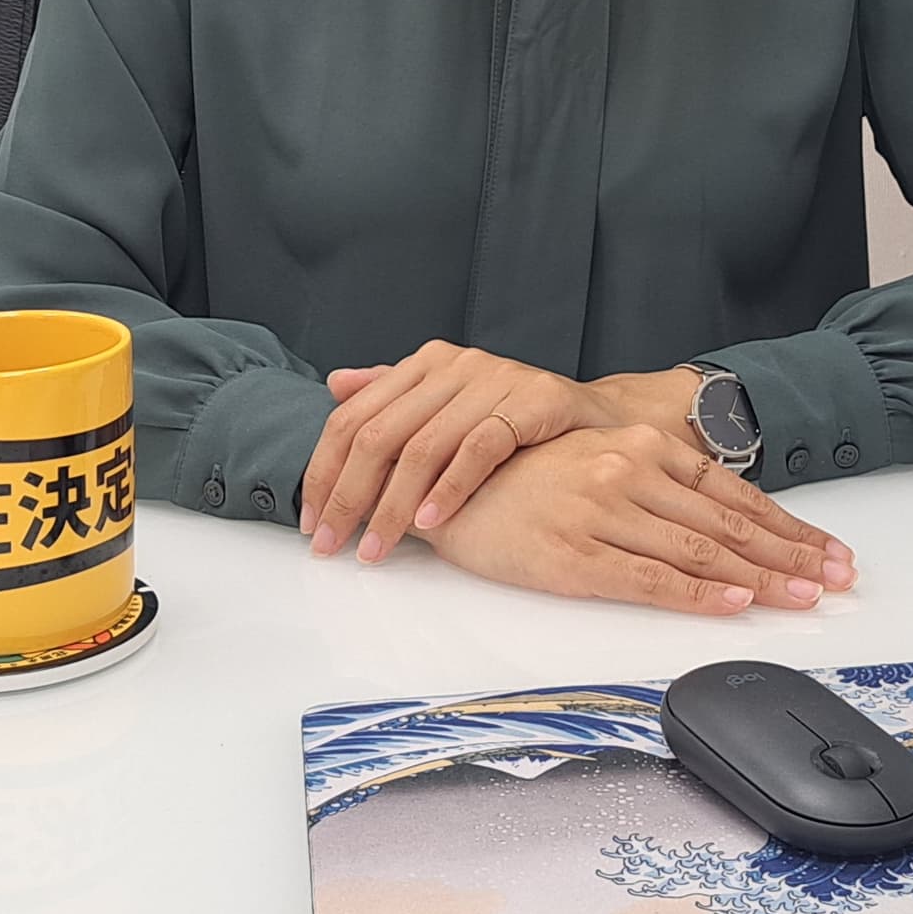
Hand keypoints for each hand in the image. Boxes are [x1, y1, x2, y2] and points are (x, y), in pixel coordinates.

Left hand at [303, 342, 609, 558]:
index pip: (353, 418)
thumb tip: (334, 384)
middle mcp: (454, 364)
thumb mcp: (451, 405)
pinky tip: (429, 523)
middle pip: (378, 434)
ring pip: (422, 447)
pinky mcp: (533, 400)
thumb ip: (394, 396)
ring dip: (392, 507)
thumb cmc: (519, 421)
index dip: (324, 472)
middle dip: (348, 497)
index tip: (312, 524)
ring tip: (376, 550)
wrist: (600, 419)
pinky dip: (450, 488)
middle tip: (331, 546)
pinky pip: (480, 448)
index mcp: (425, 363)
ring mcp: (494, 378)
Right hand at [414, 425, 856, 614]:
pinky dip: (697, 592)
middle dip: (792, 556)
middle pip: (729, 523)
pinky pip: (649, 578)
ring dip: (761, 578)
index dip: (788, 527)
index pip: (732, 493)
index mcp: (641, 447)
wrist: (444, 484)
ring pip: (700, 551)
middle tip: (838, 581)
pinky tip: (733, 602)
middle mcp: (629, 472)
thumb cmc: (523, 476)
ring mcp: (603, 513)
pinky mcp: (574, 556)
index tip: (829, 553)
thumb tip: (721, 518)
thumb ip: (655, 482)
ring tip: (803, 598)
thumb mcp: (598, 462)